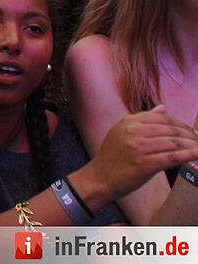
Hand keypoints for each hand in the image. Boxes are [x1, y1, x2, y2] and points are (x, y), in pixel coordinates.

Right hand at [81, 106, 197, 204]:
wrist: (99, 178)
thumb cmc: (112, 157)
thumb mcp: (122, 132)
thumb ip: (143, 120)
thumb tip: (163, 108)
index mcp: (129, 122)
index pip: (163, 118)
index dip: (181, 124)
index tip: (191, 131)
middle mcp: (133, 132)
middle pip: (170, 130)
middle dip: (190, 135)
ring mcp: (138, 148)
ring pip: (173, 143)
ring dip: (192, 145)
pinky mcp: (144, 164)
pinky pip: (172, 158)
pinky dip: (187, 156)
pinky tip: (196, 155)